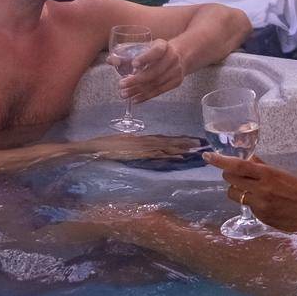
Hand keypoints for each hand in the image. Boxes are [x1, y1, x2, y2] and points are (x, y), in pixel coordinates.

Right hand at [83, 132, 201, 161]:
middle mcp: (145, 141)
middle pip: (169, 141)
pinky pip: (159, 155)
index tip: (189, 140)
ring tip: (195, 149)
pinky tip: (181, 157)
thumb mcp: (123, 141)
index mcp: (142, 138)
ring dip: (182, 148)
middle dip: (184, 142)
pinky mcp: (141, 154)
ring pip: (167, 147)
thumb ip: (133, 142)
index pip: (163, 138)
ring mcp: (143, 147)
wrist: (97, 146)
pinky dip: (171, 156)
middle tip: (200, 143)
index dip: (177, 139)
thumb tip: (139, 142)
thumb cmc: (107, 144)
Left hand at [118, 38, 184, 103]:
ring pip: (156, 83)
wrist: (180, 55)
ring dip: (138, 90)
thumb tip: (110, 60)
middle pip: (154, 72)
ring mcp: (176, 71)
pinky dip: (146, 96)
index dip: (145, 58)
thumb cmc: (157, 51)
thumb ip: (127, 53)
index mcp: (163, 46)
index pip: (156, 51)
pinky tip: (135, 99)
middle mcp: (172, 58)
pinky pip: (159, 91)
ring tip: (124, 94)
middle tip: (121, 84)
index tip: (133, 64)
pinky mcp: (176, 82)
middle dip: (136, 80)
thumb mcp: (145, 47)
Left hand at [202, 152, 296, 231]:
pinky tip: (265, 203)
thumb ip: (260, 166)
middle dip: (230, 175)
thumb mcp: (279, 172)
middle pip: (230, 180)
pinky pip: (247, 207)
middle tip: (239, 175)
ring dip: (237, 190)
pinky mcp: (261, 218)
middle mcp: (261, 190)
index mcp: (267, 175)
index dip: (220, 161)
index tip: (208, 157)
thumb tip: (244, 159)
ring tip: (251, 189)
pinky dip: (251, 203)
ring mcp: (260, 206)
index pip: (237, 166)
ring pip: (234, 195)